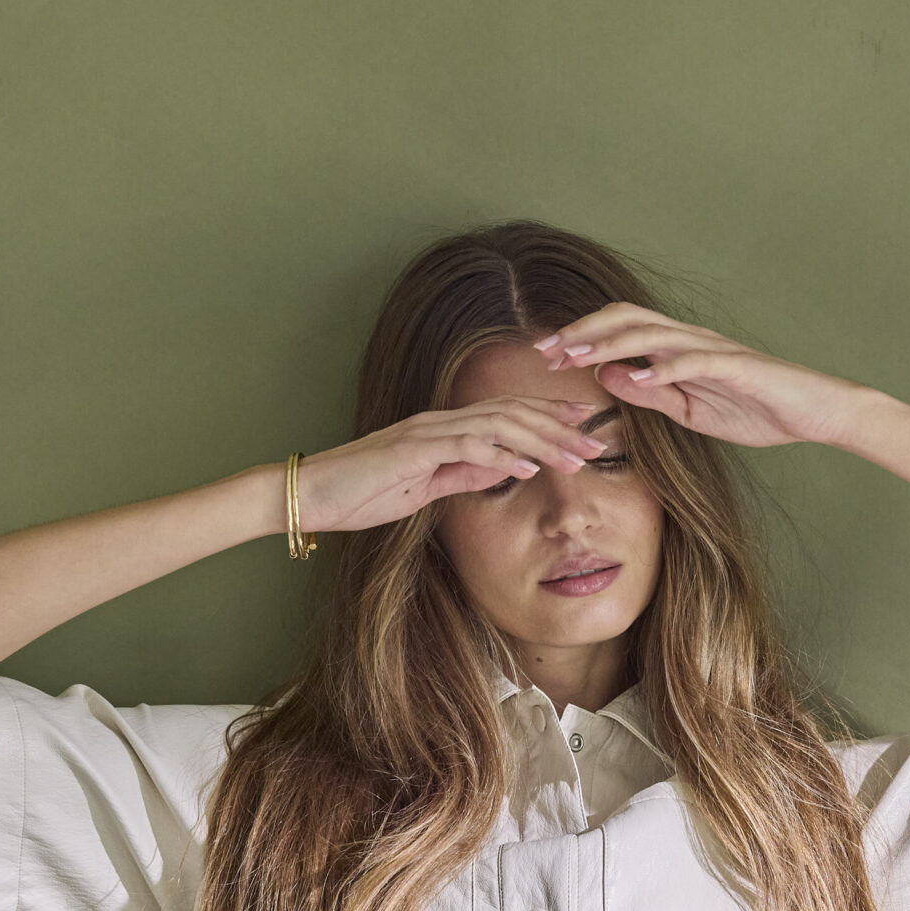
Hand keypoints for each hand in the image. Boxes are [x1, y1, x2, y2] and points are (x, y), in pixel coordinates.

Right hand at [294, 397, 612, 533]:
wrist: (309, 496)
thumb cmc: (358, 494)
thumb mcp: (422, 490)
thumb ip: (461, 475)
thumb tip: (502, 468)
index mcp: (444, 430)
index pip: (507, 418)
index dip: (549, 421)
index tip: (585, 431)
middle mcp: (440, 421)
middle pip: (513, 414)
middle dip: (559, 427)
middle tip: (600, 441)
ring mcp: (426, 432)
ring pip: (498, 425)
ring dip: (542, 440)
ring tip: (577, 456)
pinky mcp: (411, 450)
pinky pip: (465, 446)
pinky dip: (502, 454)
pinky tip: (530, 466)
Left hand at [533, 305, 870, 450]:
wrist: (813, 412)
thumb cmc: (756, 410)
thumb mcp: (689, 411)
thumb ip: (650, 395)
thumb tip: (606, 377)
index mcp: (677, 350)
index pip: (622, 330)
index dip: (583, 337)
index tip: (548, 355)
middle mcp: (691, 340)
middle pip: (628, 319)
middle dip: (584, 332)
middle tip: (546, 350)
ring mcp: (714, 350)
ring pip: (653, 334)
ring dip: (611, 344)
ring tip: (578, 357)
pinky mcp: (738, 367)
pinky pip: (695, 362)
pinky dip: (663, 368)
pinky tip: (636, 378)